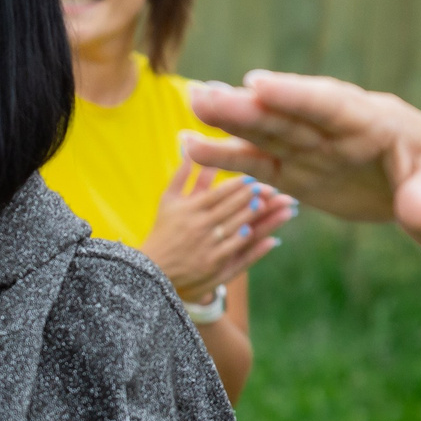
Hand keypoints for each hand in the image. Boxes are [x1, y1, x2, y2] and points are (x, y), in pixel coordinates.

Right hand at [139, 157, 293, 297]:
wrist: (152, 270)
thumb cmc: (162, 231)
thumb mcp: (167, 201)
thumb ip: (181, 176)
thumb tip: (190, 150)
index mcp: (190, 209)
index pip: (218, 193)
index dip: (237, 186)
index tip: (252, 180)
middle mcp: (199, 225)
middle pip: (231, 208)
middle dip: (251, 197)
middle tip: (268, 189)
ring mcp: (207, 245)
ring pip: (236, 226)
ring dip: (253, 216)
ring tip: (267, 206)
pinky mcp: (212, 263)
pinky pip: (235, 248)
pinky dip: (248, 239)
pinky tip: (259, 232)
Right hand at [186, 71, 420, 227]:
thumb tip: (418, 216)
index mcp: (375, 121)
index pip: (333, 105)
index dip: (296, 95)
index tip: (258, 84)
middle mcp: (335, 129)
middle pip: (287, 115)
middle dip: (246, 107)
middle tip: (203, 94)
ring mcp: (313, 148)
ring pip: (266, 132)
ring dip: (228, 122)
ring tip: (191, 106)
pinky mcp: (299, 171)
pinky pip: (260, 163)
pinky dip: (227, 157)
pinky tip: (191, 147)